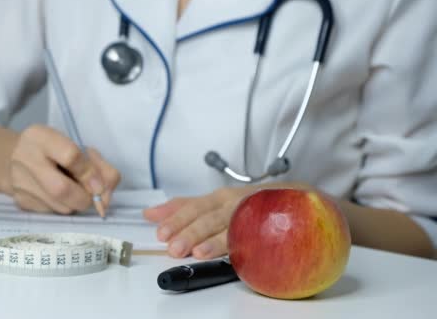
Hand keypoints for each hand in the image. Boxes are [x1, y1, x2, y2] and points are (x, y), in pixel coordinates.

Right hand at [8, 125, 120, 213]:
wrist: (16, 158)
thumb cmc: (55, 150)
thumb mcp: (77, 146)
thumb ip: (96, 165)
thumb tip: (104, 194)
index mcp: (41, 136)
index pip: (70, 156)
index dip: (90, 173)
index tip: (99, 184)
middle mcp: (24, 158)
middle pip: (61, 189)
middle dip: (85, 197)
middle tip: (93, 196)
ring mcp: (19, 183)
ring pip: (61, 206)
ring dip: (76, 203)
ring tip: (73, 189)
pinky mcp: (21, 202)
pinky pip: (53, 212)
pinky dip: (65, 207)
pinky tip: (58, 195)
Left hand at [144, 182, 312, 258]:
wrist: (299, 197)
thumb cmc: (249, 203)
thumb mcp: (214, 204)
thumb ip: (183, 208)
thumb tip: (150, 214)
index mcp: (220, 198)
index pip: (194, 206)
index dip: (177, 219)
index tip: (161, 231)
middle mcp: (236, 203)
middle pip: (209, 216)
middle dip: (191, 231)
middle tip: (174, 246)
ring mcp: (254, 214)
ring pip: (231, 225)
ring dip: (215, 239)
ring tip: (198, 252)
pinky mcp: (272, 226)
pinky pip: (257, 235)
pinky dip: (246, 244)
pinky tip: (237, 253)